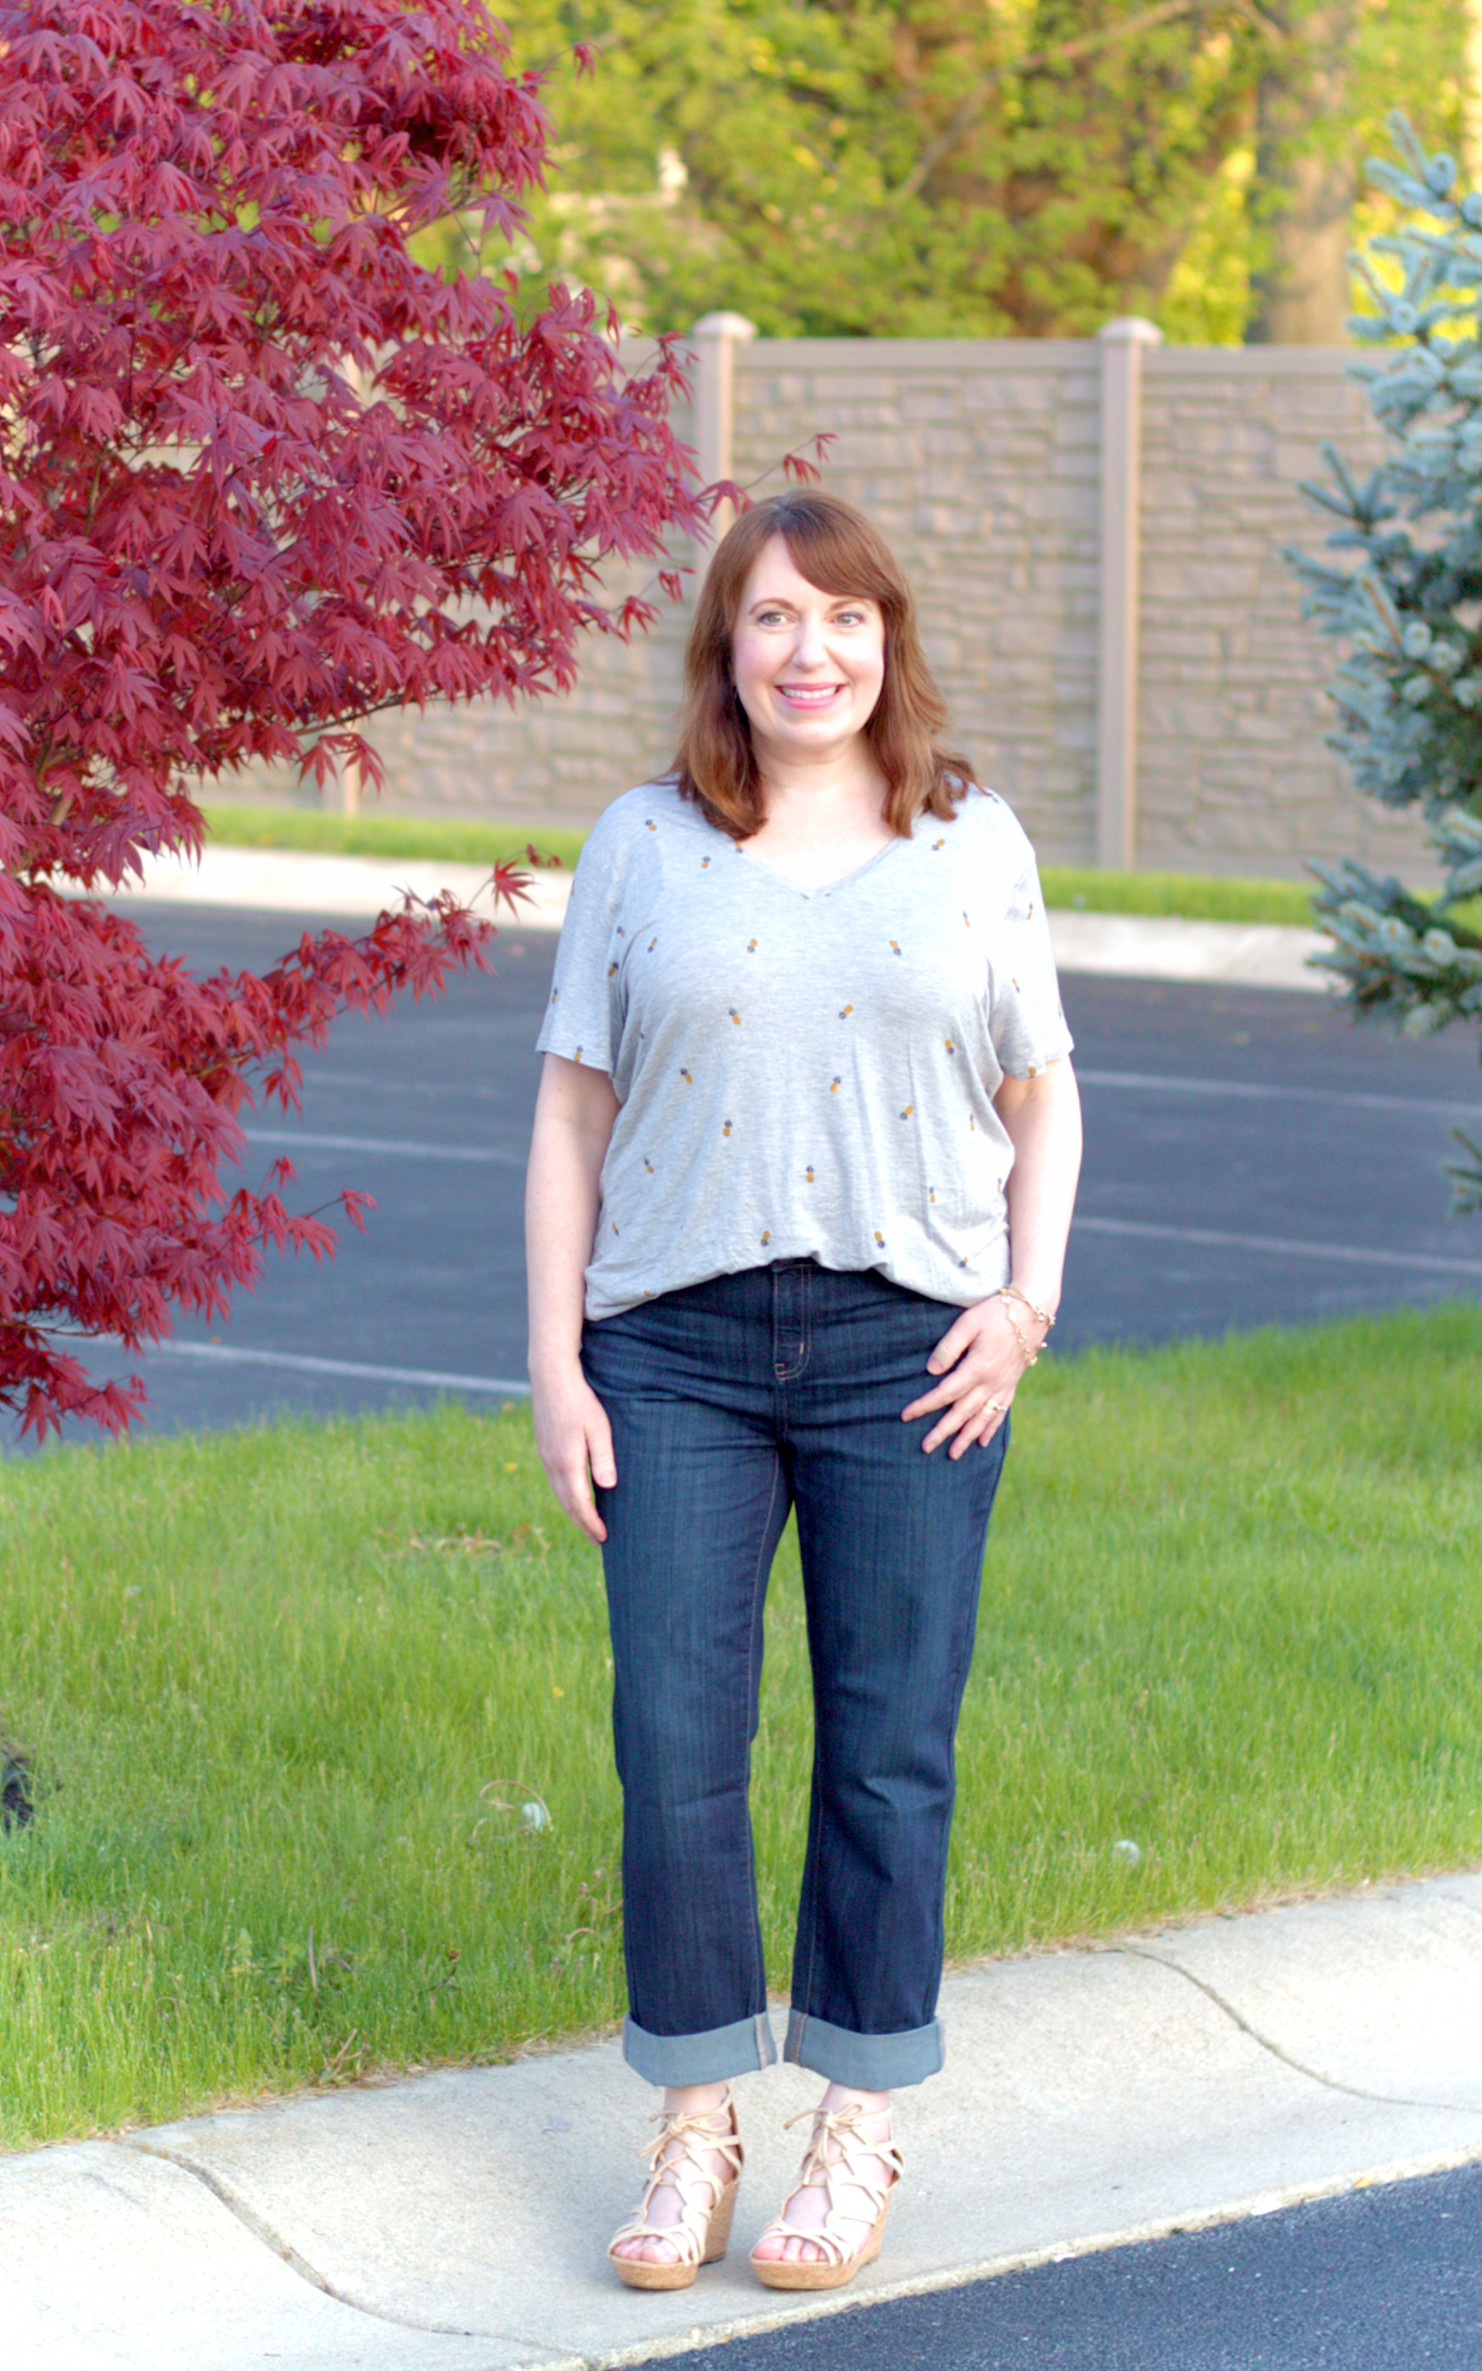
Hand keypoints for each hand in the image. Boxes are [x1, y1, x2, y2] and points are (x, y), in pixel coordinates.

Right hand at [531, 1363, 615, 1541]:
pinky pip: (554, 1481)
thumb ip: (603, 1457)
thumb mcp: (599, 1426)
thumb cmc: (580, 1399)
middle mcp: (552, 1463)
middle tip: (597, 1540)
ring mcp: (545, 1456)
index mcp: (567, 1462)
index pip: (579, 1503)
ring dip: (573, 1511)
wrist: (550, 1376)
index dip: (591, 1523)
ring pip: (558, 1493)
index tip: (603, 1538)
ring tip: (587, 1524)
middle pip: (567, 1504)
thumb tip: (607, 1487)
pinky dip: (565, 1496)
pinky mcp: (544, 1448)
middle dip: (582, 1524)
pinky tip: (574, 1496)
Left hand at [901, 1294, 1044, 1458]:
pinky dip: (991, 1428)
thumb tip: (932, 1371)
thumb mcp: (968, 1322)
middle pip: (963, 1412)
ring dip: (967, 1437)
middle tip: (926, 1447)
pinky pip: (1001, 1412)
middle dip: (943, 1431)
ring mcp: (1004, 1385)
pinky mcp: (1012, 1384)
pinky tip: (983, 1442)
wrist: (1034, 1310)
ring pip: (982, 1418)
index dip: (925, 1405)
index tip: (906, 1415)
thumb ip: (949, 1347)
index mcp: (977, 1367)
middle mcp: (991, 1382)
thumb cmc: (996, 1312)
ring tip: (953, 1454)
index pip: (945, 1393)